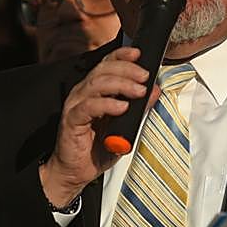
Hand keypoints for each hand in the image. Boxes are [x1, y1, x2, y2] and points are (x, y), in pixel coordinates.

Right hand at [40, 47, 157, 206]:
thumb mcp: (125, 127)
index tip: (139, 54)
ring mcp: (75, 105)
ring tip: (138, 91)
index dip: (122, 55)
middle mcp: (83, 93)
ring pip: (96, 84)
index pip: (107, 64)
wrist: (75, 172)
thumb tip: (155, 91)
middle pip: (103, 70)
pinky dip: (107, 104)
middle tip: (144, 76)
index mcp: (94, 90)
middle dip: (126, 69)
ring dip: (120, 84)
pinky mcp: (72, 120)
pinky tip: (121, 108)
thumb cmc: (97, 149)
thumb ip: (139, 109)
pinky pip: (89, 107)